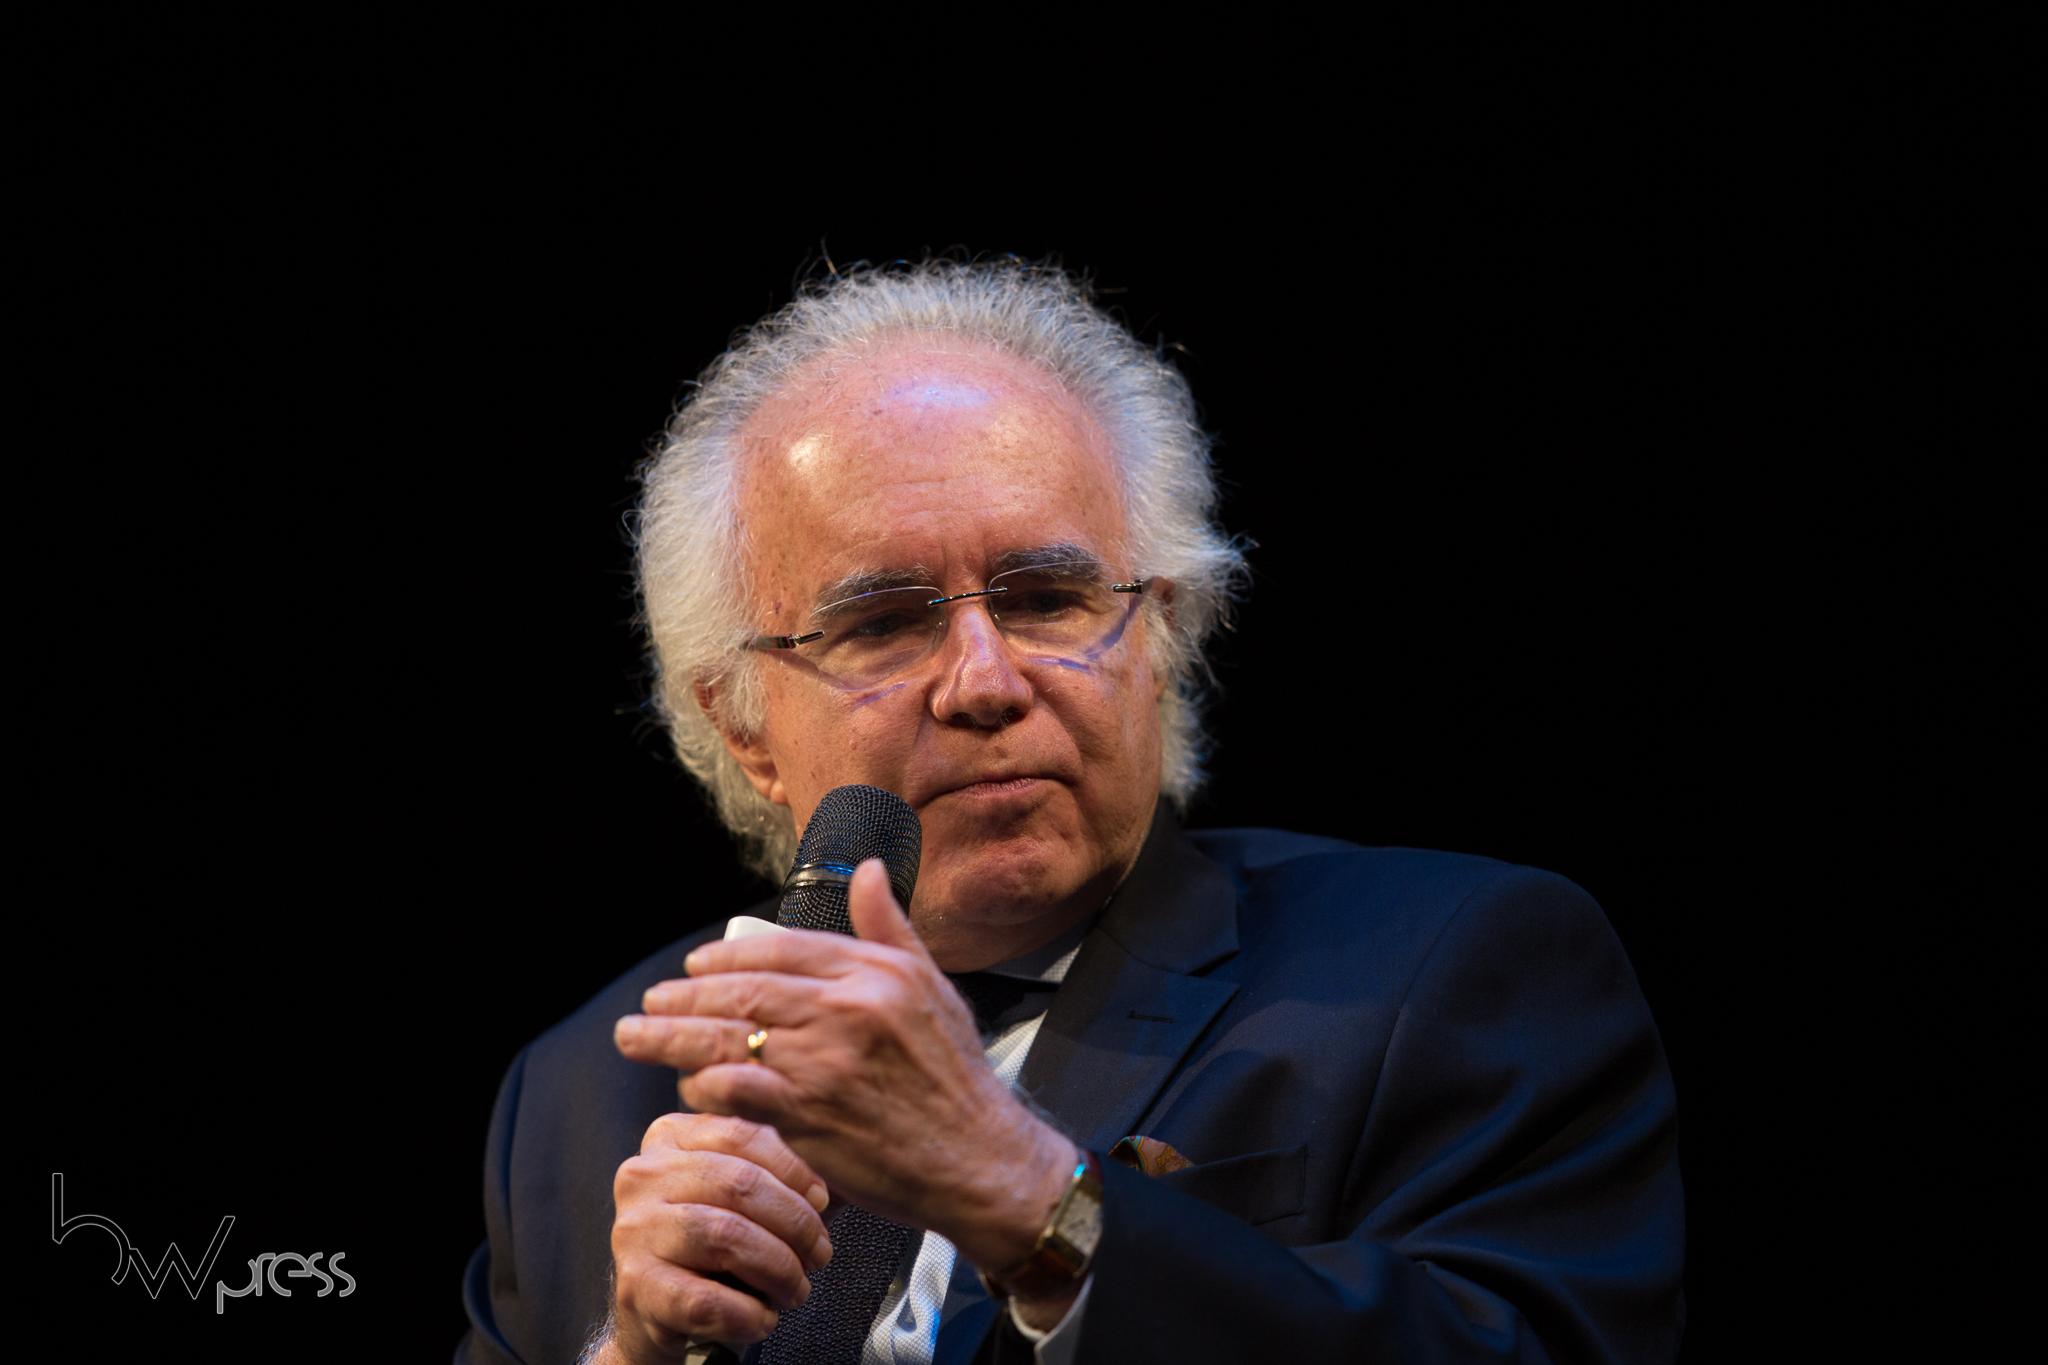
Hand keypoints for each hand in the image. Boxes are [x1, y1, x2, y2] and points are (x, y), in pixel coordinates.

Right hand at [604, 1113, 834, 1360]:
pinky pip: (705, 1299)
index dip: (795, 1170)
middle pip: (740, 1185)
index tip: (822, 1200)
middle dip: (795, 1223)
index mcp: (669, 1137)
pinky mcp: (635, 1286)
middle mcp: (643, 1176)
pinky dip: (747, 1313)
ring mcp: (633, 1230)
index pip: (744, 1134)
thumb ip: (774, 1172)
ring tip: (796, 1288)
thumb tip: (827, 1187)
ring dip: (778, 1268)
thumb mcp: (735, 1194)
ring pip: (725, 1237)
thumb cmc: (709, 1245)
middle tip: (819, 1253)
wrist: (656, 1308)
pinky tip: (761, 1318)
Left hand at [612, 860, 1077, 1278]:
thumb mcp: (934, 988)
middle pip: (744, 990)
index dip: (728, 956)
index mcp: (876, 972)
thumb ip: (890, 928)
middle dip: (685, 995)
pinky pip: (735, 1088)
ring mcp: (825, 1061)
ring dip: (671, 1036)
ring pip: (728, 1036)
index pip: (782, 948)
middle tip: (651, 1002)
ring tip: (636, 1036)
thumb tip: (868, 870)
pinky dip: (705, 1086)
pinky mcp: (809, 1114)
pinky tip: (687, 1086)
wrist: (979, 1159)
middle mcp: (849, 1008)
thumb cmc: (956, 1079)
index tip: (695, 967)